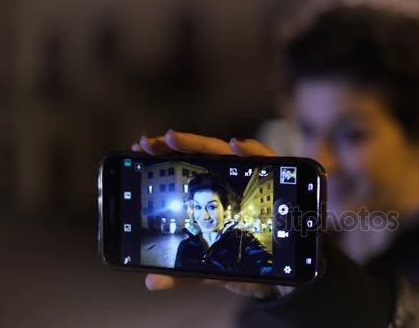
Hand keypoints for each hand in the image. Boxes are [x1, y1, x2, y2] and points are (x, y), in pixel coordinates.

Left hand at [132, 129, 293, 297]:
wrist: (280, 273)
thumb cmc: (241, 264)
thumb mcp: (210, 271)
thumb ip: (183, 274)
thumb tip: (151, 281)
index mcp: (213, 198)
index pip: (187, 169)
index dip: (165, 157)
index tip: (138, 150)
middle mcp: (230, 182)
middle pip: (201, 156)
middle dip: (174, 147)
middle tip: (148, 143)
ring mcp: (251, 178)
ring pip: (226, 153)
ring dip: (199, 143)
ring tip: (175, 138)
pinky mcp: (277, 179)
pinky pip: (267, 159)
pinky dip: (253, 149)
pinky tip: (237, 146)